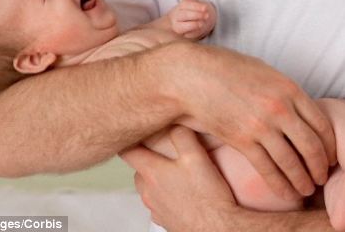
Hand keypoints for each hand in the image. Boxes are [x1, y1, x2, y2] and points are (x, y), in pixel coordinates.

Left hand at [120, 126, 237, 230]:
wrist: (217, 229)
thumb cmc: (207, 196)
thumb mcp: (195, 155)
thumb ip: (182, 135)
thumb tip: (175, 123)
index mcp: (152, 173)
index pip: (127, 151)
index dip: (130, 139)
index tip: (135, 131)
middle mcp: (149, 192)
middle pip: (138, 169)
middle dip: (146, 157)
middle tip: (161, 148)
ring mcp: (156, 208)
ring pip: (148, 186)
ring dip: (156, 176)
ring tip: (175, 169)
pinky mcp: (166, 220)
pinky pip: (159, 201)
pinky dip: (166, 193)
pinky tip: (182, 189)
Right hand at [163, 43, 336, 201]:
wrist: (194, 76)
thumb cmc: (228, 69)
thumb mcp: (266, 72)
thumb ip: (286, 92)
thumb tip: (301, 109)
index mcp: (289, 89)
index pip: (321, 123)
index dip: (330, 145)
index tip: (331, 155)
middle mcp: (280, 109)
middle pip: (312, 146)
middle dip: (321, 166)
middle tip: (324, 177)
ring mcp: (261, 126)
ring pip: (293, 162)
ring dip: (304, 180)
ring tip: (308, 189)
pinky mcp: (242, 141)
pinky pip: (268, 170)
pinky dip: (281, 185)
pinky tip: (288, 193)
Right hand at [168, 0, 216, 38]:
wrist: (183, 21)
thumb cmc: (188, 9)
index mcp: (180, 7)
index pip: (187, 6)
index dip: (196, 7)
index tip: (206, 8)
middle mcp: (177, 17)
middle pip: (185, 15)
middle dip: (196, 15)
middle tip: (207, 15)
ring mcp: (178, 26)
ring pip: (184, 26)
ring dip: (194, 24)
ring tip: (203, 23)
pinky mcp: (182, 34)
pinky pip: (187, 34)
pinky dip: (193, 32)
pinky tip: (199, 29)